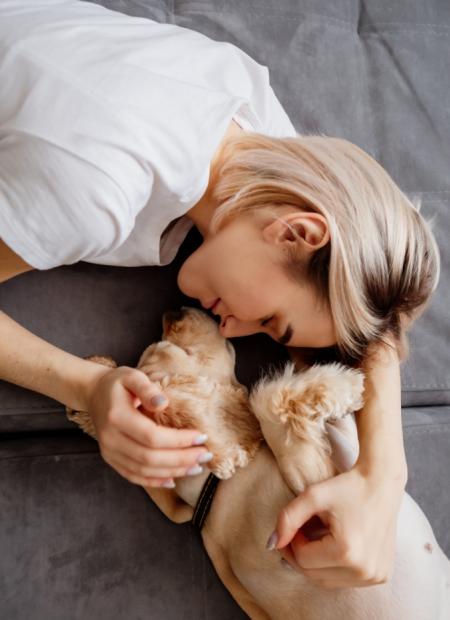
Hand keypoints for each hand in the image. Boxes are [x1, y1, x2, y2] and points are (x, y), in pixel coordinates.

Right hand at [85, 365, 210, 487]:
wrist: (94, 393)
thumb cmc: (117, 383)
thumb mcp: (132, 376)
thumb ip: (147, 388)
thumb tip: (163, 403)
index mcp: (116, 416)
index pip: (151, 436)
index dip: (178, 440)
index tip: (202, 436)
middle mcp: (110, 438)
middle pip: (149, 457)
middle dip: (181, 459)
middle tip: (205, 455)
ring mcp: (109, 452)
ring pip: (143, 470)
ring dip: (172, 471)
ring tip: (196, 467)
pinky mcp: (111, 459)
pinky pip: (133, 476)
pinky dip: (154, 480)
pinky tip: (173, 480)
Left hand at [268, 463, 406, 588]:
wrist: (381, 482)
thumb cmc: (347, 486)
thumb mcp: (313, 496)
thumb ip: (287, 519)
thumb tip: (271, 545)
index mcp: (347, 552)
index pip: (303, 559)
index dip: (292, 541)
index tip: (296, 524)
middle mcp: (364, 571)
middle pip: (313, 575)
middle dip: (300, 554)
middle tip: (299, 532)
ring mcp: (375, 576)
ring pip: (327, 581)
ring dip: (315, 563)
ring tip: (317, 536)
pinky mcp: (380, 576)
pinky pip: (345, 579)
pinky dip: (333, 566)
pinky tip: (333, 545)